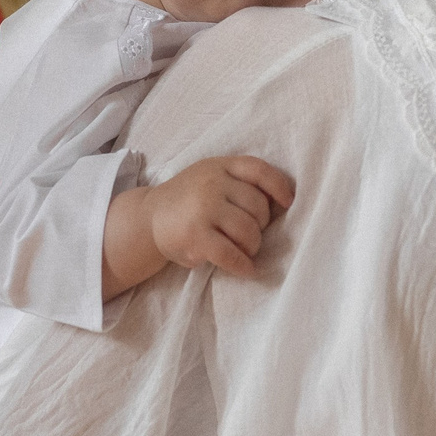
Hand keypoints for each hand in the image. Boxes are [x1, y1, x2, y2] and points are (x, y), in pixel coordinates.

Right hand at [106, 155, 296, 291]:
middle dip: (261, 225)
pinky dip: (243, 265)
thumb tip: (280, 202)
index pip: (258, 170)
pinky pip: (231, 254)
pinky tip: (246, 269)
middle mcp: (212, 184)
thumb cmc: (189, 200)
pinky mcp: (195, 236)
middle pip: (258, 207)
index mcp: (219, 166)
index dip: (278, 186)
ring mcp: (203, 209)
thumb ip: (238, 182)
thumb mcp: (210, 177)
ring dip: (253, 246)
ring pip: (248, 231)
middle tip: (251, 234)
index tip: (287, 203)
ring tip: (245, 250)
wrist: (148, 218)